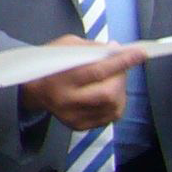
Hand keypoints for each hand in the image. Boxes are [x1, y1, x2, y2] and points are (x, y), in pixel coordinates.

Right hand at [18, 37, 146, 131]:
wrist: (31, 89)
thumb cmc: (50, 62)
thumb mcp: (66, 46)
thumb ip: (92, 48)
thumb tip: (117, 51)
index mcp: (60, 79)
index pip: (97, 71)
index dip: (121, 62)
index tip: (140, 54)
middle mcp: (67, 102)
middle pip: (108, 93)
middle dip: (121, 77)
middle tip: (120, 67)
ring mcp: (74, 117)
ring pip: (113, 107)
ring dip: (120, 90)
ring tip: (113, 79)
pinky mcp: (80, 126)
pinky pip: (110, 116)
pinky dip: (116, 102)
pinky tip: (108, 92)